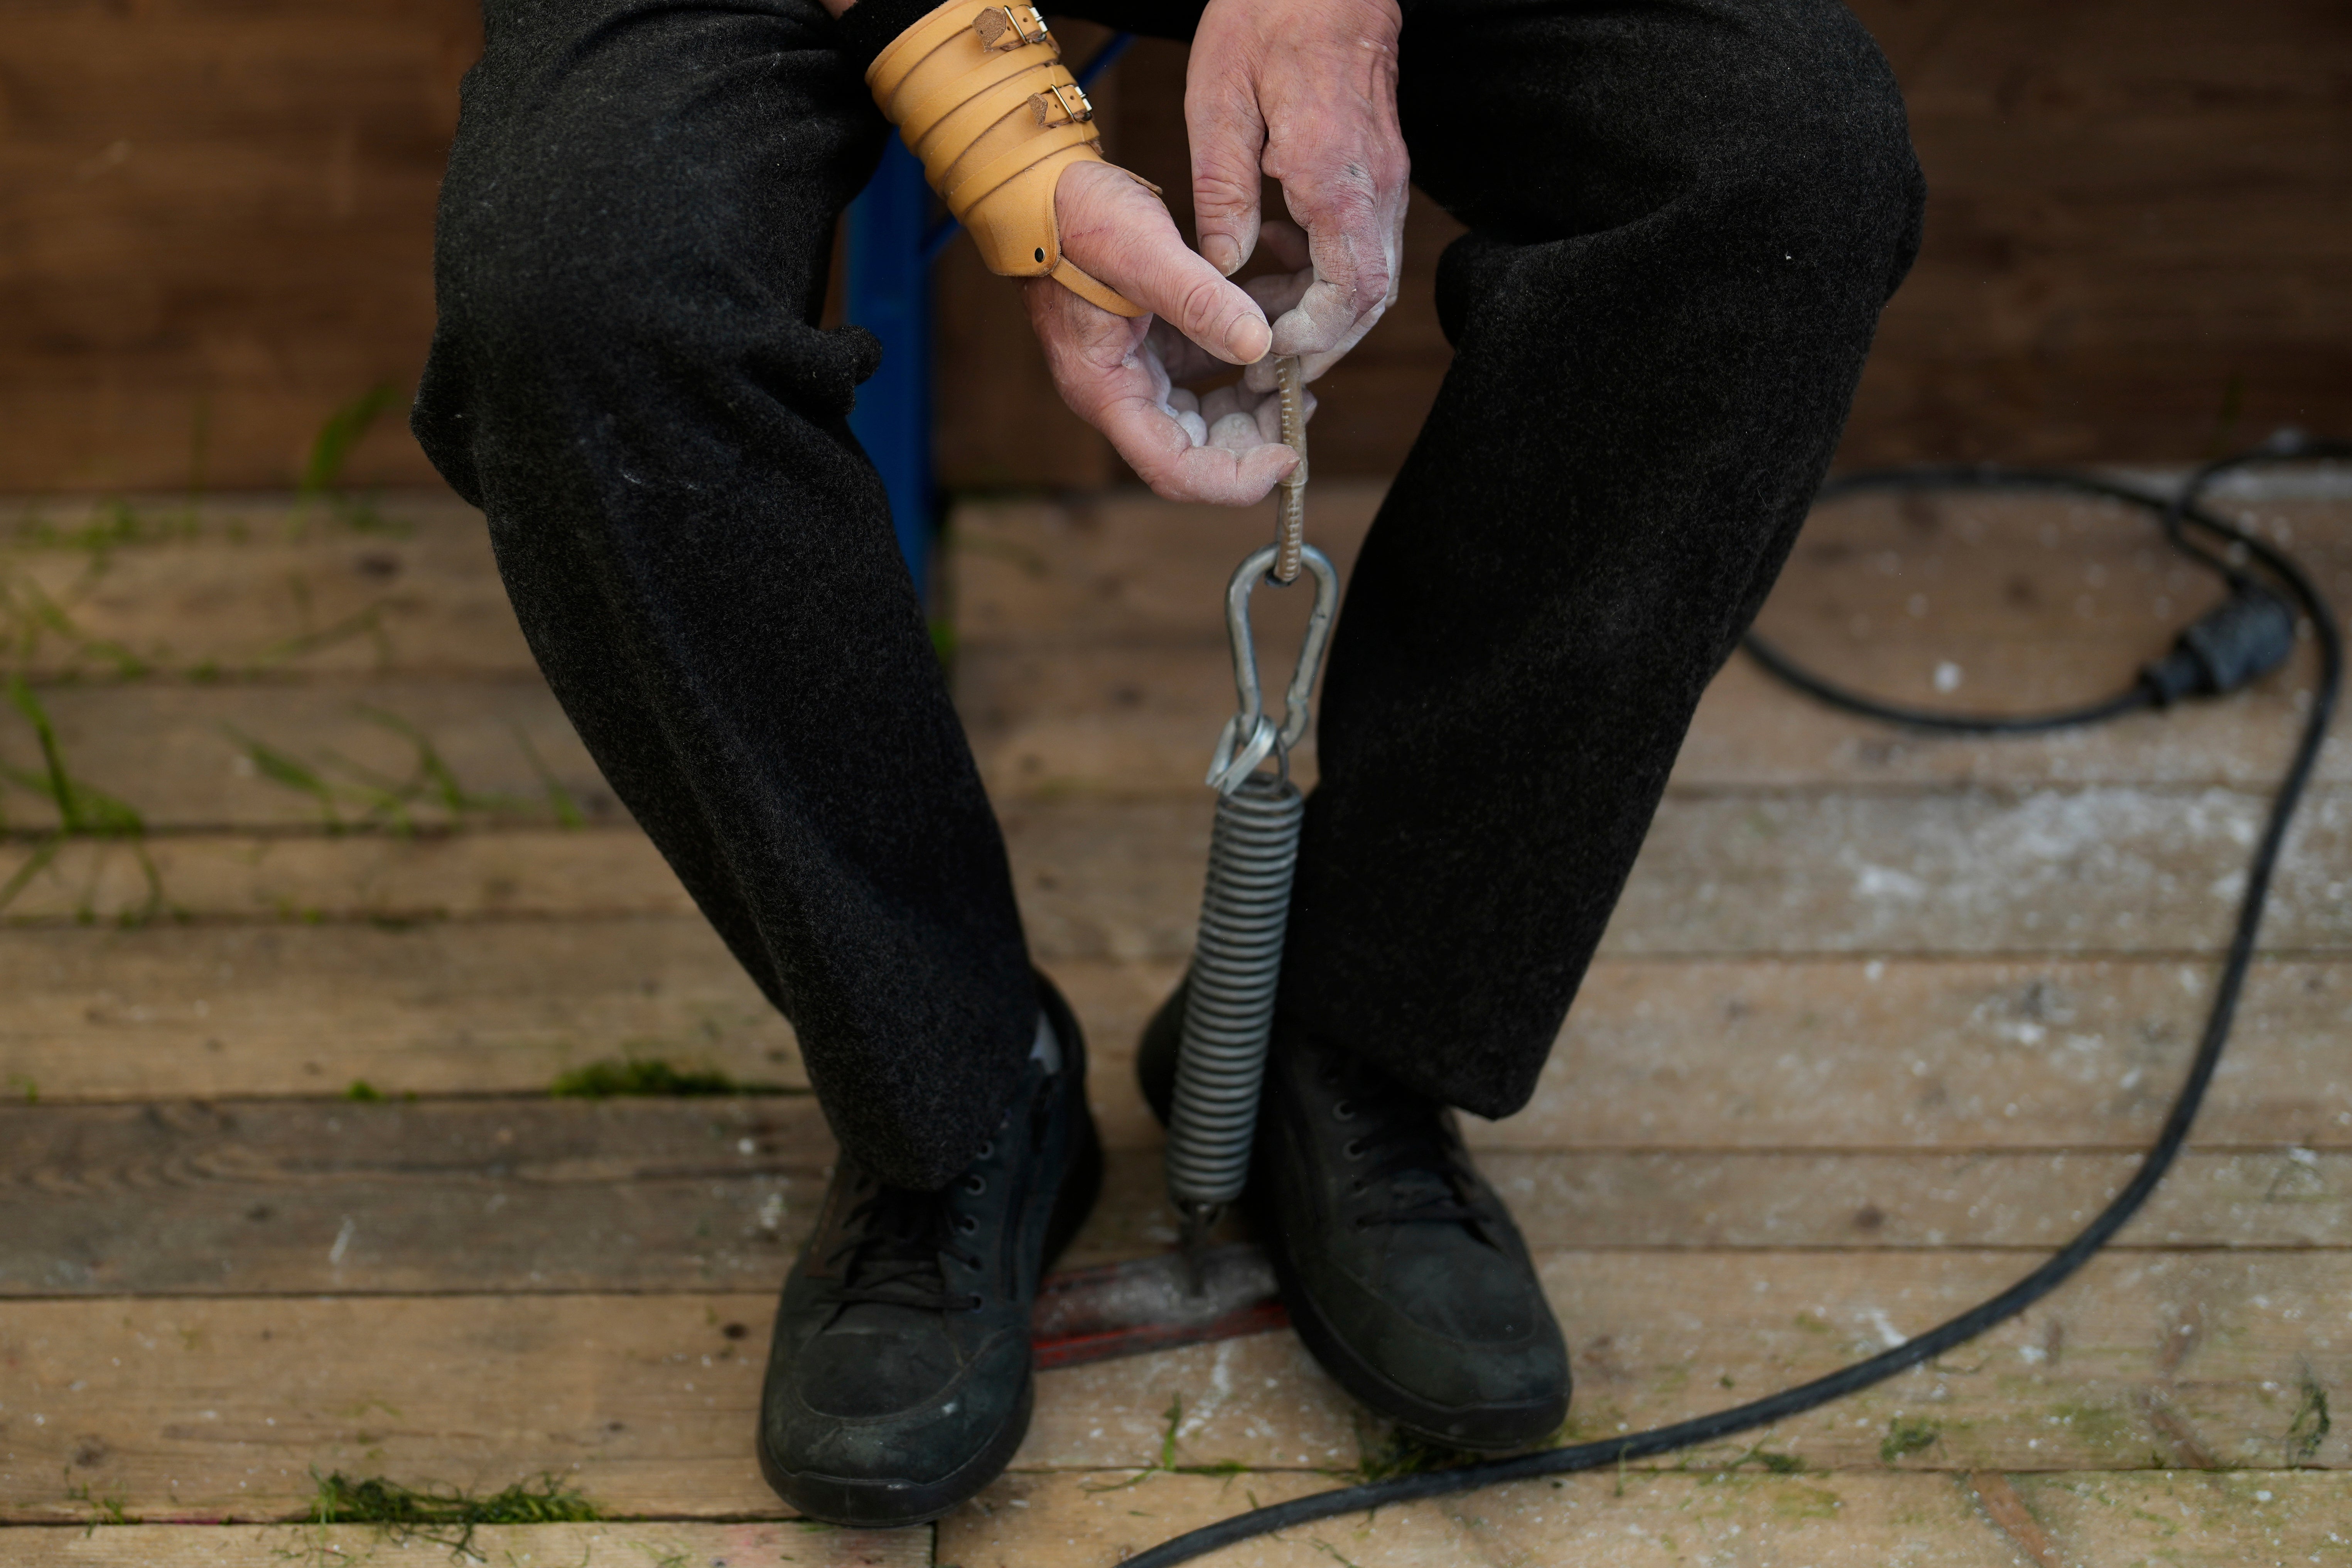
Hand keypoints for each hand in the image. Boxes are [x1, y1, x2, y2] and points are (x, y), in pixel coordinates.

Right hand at [1026, 160, 1303, 504]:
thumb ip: (1198, 300)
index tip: (1288, 456)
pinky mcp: (1150, 345)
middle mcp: (1119, 392)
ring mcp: (1135, 371)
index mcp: (1105, 390)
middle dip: (1252, 442)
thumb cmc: (1075, 214)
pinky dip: (1239, 363)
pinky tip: (1272, 338)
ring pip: (1203, 419)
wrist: (1040, 185)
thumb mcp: (1141, 249)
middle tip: (1300, 408)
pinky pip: (1202, 374)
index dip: (1234, 479)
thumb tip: (1258, 345)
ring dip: (1252, 407)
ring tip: (1296, 378)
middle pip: (1195, 452)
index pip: (1174, 469)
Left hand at [1187, 0, 1407, 391]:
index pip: (1348, 289)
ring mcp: (1383, 177)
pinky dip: (1325, 271)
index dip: (1312, 338)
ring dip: (1322, 313)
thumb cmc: (1267, 16)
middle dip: (1321, 345)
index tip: (1267, 356)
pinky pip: (1362, 242)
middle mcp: (1374, 184)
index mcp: (1334, 174)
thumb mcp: (1218, 101)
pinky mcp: (1377, 168)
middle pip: (1369, 298)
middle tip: (1264, 371)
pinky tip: (1276, 260)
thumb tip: (1223, 268)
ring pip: (1370, 276)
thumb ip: (1222, 192)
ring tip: (1262, 328)